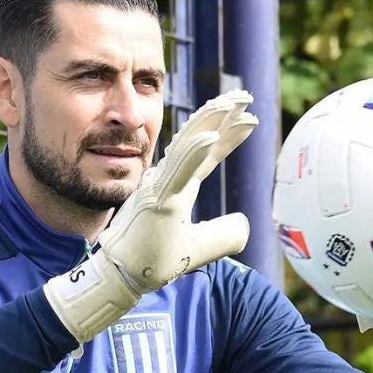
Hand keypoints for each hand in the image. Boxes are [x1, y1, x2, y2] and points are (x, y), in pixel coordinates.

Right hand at [44, 90, 258, 343]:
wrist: (123, 277)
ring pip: (188, 143)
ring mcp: (160, 185)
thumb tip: (246, 223)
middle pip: (198, 138)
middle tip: (244, 95)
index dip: (228, 134)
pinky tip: (213, 135)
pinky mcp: (156, 198)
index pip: (206, 153)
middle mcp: (168, 179)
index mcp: (178, 187)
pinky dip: (195, 151)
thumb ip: (224, 234)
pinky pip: (178, 169)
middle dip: (221, 114)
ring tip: (233, 104)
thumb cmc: (154, 262)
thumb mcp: (199, 248)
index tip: (249, 118)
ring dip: (211, 121)